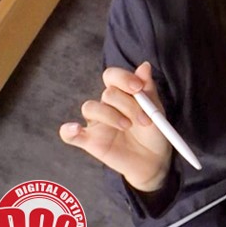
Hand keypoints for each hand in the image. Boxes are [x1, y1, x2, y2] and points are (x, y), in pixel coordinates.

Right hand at [59, 62, 172, 191]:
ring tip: (127, 127)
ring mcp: (96, 123)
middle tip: (144, 120)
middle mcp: (106, 105)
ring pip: (90, 107)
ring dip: (110, 115)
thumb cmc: (154, 133)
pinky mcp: (89, 141)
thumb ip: (148, 89)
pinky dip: (69, 130)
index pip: (112, 76)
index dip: (123, 78)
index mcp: (122, 93)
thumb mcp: (156, 110)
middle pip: (108, 93)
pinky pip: (69, 134)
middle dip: (129, 105)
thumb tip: (144, 65)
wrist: (154, 161)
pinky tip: (76, 129)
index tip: (138, 88)